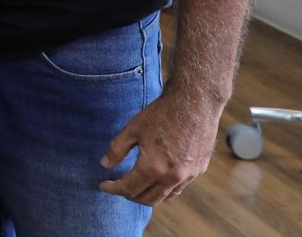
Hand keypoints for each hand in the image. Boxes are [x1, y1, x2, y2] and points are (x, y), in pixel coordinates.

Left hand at [99, 89, 221, 204]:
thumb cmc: (161, 113)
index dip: (113, 188)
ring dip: (148, 195)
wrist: (195, 103)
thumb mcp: (133, 128)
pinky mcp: (199, 169)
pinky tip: (157, 179)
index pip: (129, 188)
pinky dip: (165, 189)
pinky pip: (179, 187)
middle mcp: (173, 176)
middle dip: (130, 195)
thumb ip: (117, 149)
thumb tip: (104, 164)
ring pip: (165, 197)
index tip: (103, 185)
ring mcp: (189, 175)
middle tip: (118, 187)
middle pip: (148, 199)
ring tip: (136, 187)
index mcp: (154, 167)